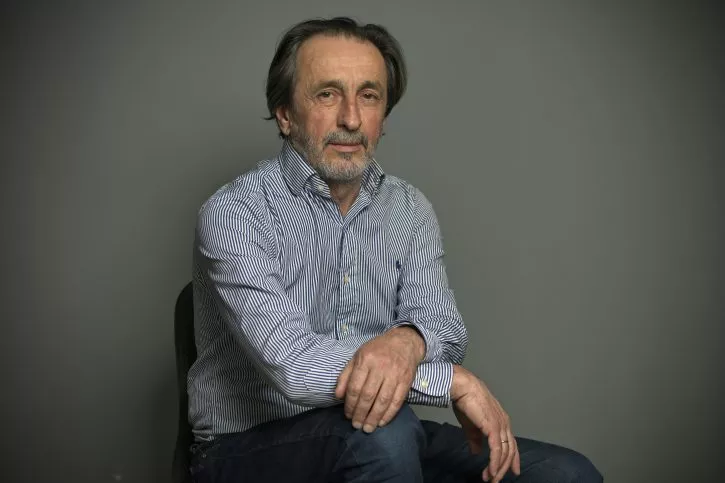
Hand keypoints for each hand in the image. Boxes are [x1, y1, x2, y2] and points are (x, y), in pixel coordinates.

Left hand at [335, 326, 424, 431]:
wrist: (404, 342)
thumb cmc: (377, 350)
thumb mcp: (357, 356)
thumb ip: (346, 375)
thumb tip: (338, 395)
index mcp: (366, 360)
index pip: (355, 386)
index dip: (350, 404)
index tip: (348, 415)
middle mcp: (380, 367)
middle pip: (368, 395)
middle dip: (361, 413)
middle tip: (356, 425)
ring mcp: (395, 374)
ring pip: (383, 401)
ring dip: (374, 417)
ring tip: (368, 428)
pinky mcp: (406, 381)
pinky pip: (397, 401)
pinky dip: (389, 414)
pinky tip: (382, 422)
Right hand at [451, 366, 520, 482]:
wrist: (463, 388)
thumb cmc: (466, 402)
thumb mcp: (471, 425)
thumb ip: (475, 439)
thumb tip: (476, 452)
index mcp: (501, 421)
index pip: (511, 444)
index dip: (512, 459)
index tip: (512, 471)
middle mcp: (504, 424)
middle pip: (510, 451)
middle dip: (504, 468)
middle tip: (496, 480)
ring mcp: (500, 426)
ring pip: (504, 453)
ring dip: (498, 468)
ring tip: (490, 479)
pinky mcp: (493, 428)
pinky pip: (497, 450)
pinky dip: (495, 463)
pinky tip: (491, 471)